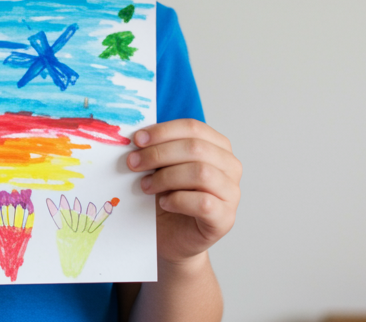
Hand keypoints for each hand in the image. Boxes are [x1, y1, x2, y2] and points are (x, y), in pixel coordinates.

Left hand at [126, 119, 240, 264]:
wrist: (172, 237)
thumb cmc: (168, 197)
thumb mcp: (162, 167)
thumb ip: (158, 149)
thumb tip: (138, 136)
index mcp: (218, 146)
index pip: (193, 128)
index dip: (163, 131)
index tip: (137, 139)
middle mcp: (230, 167)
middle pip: (196, 148)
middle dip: (159, 154)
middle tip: (133, 163)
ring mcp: (231, 193)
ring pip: (201, 173)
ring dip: (166, 177)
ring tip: (145, 186)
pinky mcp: (225, 218)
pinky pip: (204, 202)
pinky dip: (178, 200)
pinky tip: (164, 203)